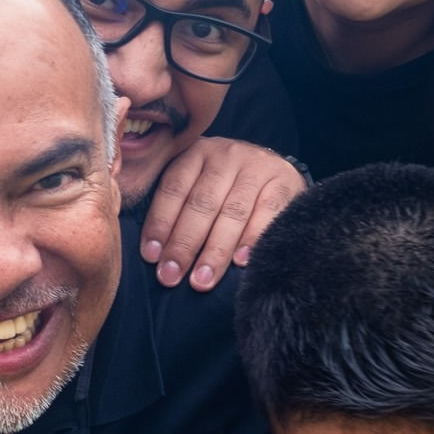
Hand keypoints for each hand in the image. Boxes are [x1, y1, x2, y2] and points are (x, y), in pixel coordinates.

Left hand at [141, 138, 304, 290]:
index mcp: (195, 153)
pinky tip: (241, 263)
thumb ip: (174, 205)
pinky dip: (253, 239)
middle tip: (171, 276)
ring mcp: (256, 166)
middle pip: (202, 203)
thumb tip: (150, 250)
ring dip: (215, 250)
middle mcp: (225, 154)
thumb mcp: (197, 182)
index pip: (173, 189)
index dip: (160, 224)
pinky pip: (267, 213)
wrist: (274, 170)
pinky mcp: (284, 181)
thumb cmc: (224, 188)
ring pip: (233, 212)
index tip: (151, 257)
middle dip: (184, 244)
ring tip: (201, 280)